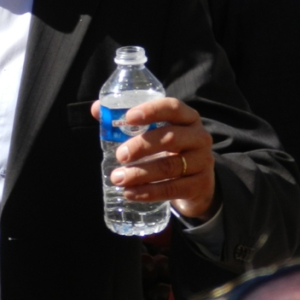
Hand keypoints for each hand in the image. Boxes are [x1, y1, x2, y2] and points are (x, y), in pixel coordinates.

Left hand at [92, 97, 217, 220]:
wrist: (195, 180)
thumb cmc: (167, 148)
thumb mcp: (154, 132)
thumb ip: (127, 120)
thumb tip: (97, 109)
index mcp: (187, 117)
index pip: (172, 107)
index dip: (151, 110)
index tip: (128, 117)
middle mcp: (198, 136)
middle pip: (170, 138)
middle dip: (141, 146)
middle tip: (119, 155)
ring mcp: (203, 161)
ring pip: (170, 166)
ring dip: (141, 173)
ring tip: (118, 178)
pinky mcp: (200, 185)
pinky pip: (173, 189)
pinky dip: (150, 192)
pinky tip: (131, 193)